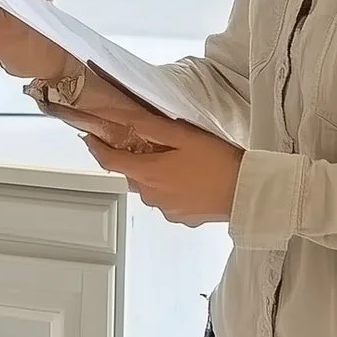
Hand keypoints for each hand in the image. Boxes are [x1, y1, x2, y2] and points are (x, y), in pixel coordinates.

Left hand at [78, 110, 243, 226]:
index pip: (109, 161)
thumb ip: (151, 127)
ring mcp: (165, 209)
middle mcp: (150, 195)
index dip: (95, 148)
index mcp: (147, 173)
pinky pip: (167, 200)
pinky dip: (172, 189)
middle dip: (134, 159)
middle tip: (152, 143)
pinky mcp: (181, 217)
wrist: (248, 192)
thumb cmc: (218, 161)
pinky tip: (190, 180)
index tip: (88, 137)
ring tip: (179, 161)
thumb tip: (124, 119)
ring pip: (149, 188)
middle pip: (131, 174)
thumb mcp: (184, 135)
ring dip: (155, 174)